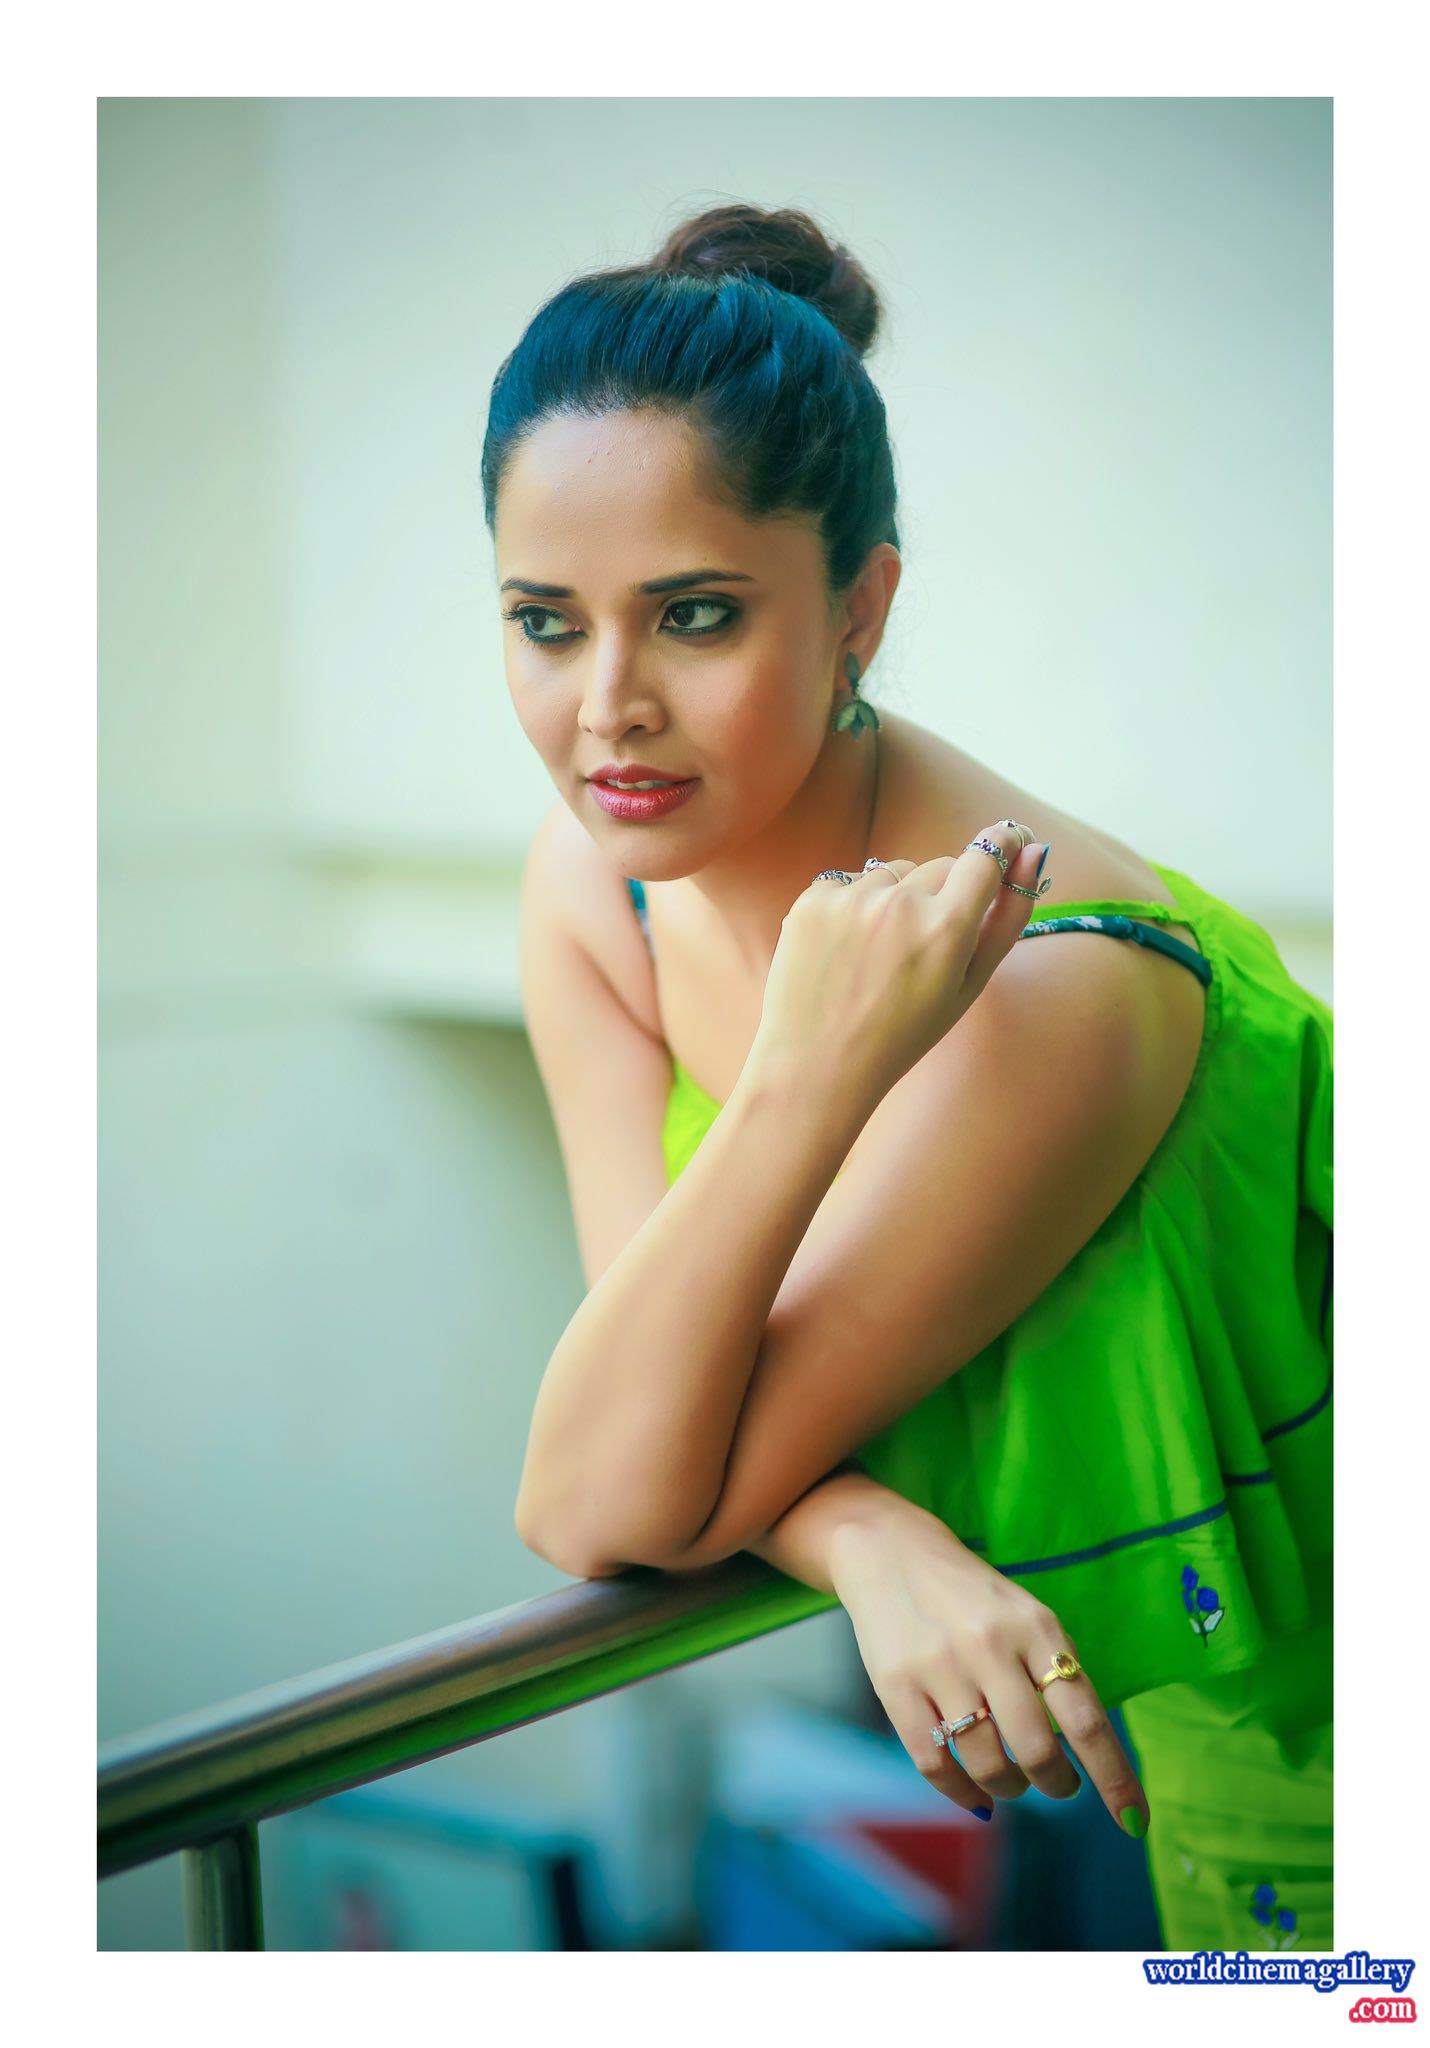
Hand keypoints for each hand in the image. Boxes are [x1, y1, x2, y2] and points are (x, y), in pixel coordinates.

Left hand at [749, 821, 1050, 1109]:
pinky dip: (854, 906)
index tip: (1011, 840)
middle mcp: (900, 904)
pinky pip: (849, 881)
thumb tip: (1033, 853)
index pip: (986, 856)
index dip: (1002, 844)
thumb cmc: (902, 1033)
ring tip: (878, 956)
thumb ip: (1007, 917)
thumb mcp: (967, 986)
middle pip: (941, 866)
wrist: (817, 1063)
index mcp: (946, 929)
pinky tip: (845, 950)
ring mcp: (851, 898)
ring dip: (896, 899)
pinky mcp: (813, 899)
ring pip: (894, 872)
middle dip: (943, 895)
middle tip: (923, 949)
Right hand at [827, 1496, 1150, 1834]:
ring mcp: (940, 1666)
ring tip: (1013, 1781)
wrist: (890, 1551)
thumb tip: (1088, 1756)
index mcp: (1036, 1627)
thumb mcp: (1027, 1617)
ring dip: (1010, 1787)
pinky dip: (962, 1793)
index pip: (1086, 1718)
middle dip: (1057, 1783)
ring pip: (988, 1764)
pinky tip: (976, 1794)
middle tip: (1058, 1784)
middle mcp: (991, 1645)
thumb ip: (1056, 1673)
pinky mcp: (896, 1685)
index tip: (1133, 1821)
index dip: (1113, 1777)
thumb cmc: (973, 1599)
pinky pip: (935, 1765)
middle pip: (1038, 1750)